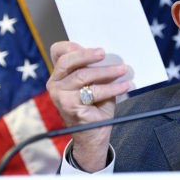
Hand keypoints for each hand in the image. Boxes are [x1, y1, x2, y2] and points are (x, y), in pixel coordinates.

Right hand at [47, 41, 130, 170]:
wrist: (93, 133)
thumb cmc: (95, 105)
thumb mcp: (94, 83)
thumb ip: (94, 69)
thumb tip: (109, 54)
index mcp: (59, 74)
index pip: (58, 52)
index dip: (72, 46)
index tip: (91, 46)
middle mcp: (55, 84)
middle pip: (67, 61)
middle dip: (87, 55)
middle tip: (104, 53)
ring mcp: (60, 96)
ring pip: (83, 76)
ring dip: (107, 72)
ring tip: (122, 69)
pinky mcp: (70, 106)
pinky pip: (94, 92)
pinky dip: (112, 88)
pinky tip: (124, 85)